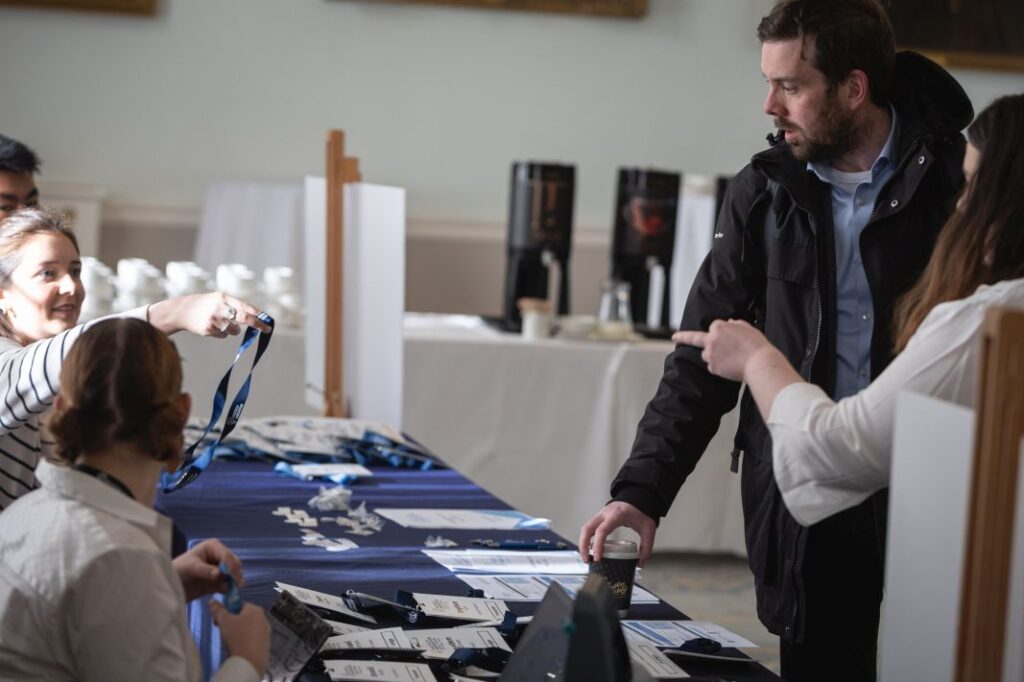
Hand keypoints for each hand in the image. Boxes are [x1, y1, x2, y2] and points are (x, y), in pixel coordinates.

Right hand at [148, 292, 270, 337]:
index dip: (258, 314)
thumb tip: (254, 317)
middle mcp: (219, 308)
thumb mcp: (217, 299)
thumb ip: (233, 306)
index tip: (268, 320)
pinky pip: (224, 336)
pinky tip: (211, 327)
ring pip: (234, 330)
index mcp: (223, 298)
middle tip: (267, 329)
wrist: (181, 311)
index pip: (245, 307)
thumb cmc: (204, 304)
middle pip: (244, 318)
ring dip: (233, 329)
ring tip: (222, 323)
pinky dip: (221, 333)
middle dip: (258, 325)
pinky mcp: (209, 330)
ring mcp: (214, 320)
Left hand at [172, 538, 243, 601]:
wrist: (170, 586)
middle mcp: (219, 556)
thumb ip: (206, 570)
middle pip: (234, 564)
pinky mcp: (219, 582)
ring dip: (234, 583)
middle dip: (235, 574)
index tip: (232, 577)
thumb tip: (220, 574)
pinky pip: (229, 585)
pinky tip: (226, 594)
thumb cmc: (178, 570)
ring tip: (232, 592)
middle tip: (236, 586)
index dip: (231, 565)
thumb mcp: (191, 567)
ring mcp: (220, 569)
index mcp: (213, 547)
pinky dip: (230, 590)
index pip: (226, 555)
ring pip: (234, 575)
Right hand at [211, 600, 270, 676]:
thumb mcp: (224, 621)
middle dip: (231, 621)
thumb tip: (212, 600)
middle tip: (222, 630)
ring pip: (248, 627)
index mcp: (255, 609)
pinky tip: (238, 647)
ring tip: (229, 640)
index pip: (239, 604)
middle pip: (244, 616)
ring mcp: (266, 631)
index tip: (218, 620)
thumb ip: (218, 610)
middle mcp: (263, 618)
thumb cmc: (237, 636)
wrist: (250, 661)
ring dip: (238, 631)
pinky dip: (245, 640)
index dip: (227, 610)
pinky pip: (252, 638)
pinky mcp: (265, 644)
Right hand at [579, 501, 656, 566]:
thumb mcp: (648, 530)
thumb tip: (640, 563)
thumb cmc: (642, 510)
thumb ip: (646, 548)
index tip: (597, 558)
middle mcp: (605, 514)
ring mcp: (601, 514)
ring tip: (587, 557)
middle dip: (584, 545)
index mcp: (616, 515)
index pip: (601, 531)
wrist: (640, 497)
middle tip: (587, 560)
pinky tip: (591, 549)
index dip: (597, 545)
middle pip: (587, 529)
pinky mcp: (600, 517)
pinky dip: (587, 538)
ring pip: (585, 528)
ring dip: (583, 543)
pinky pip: (589, 527)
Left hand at [673, 319, 771, 381]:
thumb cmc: (756, 345)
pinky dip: (719, 367)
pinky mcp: (712, 367)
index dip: (720, 331)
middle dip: (682, 337)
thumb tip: (729, 322)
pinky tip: (731, 367)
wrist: (759, 362)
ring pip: (706, 354)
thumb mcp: (747, 327)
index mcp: (719, 327)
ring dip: (713, 355)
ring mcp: (710, 354)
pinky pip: (712, 366)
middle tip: (674, 337)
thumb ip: (735, 324)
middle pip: (697, 339)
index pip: (714, 326)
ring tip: (731, 359)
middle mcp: (711, 340)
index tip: (714, 332)